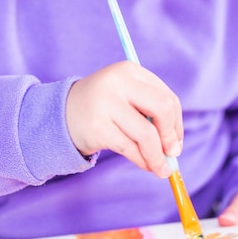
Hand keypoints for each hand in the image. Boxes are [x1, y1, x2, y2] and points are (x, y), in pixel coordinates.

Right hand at [65, 61, 182, 177]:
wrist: (61, 114)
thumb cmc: (104, 108)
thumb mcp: (126, 98)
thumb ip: (151, 113)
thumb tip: (175, 146)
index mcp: (130, 70)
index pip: (167, 97)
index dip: (176, 123)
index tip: (175, 141)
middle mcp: (118, 82)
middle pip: (162, 109)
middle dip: (170, 135)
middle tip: (172, 153)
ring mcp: (106, 103)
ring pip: (147, 134)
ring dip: (157, 156)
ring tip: (161, 168)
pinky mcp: (97, 126)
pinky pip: (129, 148)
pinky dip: (142, 161)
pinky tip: (145, 165)